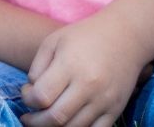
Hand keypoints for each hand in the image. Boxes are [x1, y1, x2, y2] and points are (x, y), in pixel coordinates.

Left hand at [20, 12, 149, 126]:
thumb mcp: (54, 42)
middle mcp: (88, 86)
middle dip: (35, 121)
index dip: (27, 99)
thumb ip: (37, 67)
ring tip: (45, 119)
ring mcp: (104, 101)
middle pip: (56, 117)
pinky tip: (67, 122)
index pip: (41, 96)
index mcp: (70, 66)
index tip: (27, 91)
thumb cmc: (84, 36)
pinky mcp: (116, 110)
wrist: (125, 36)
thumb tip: (32, 93)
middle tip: (28, 117)